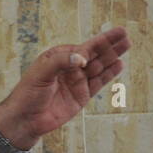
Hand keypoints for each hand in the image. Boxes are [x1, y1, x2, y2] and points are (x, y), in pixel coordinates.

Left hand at [0, 26, 130, 150]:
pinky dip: (109, 73)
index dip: (94, 43)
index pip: (80, 48)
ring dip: (112, 56)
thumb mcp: (40, 74)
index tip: (103, 42)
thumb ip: (60, 62)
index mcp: (56, 58)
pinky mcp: (82, 95)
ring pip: (99, 66)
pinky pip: (99, 82)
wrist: (25, 120)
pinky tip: (119, 64)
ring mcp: (76, 82)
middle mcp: (68, 68)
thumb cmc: (27, 94)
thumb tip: (82, 57)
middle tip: (124, 33)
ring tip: (126, 44)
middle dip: (108, 44)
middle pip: (93, 54)